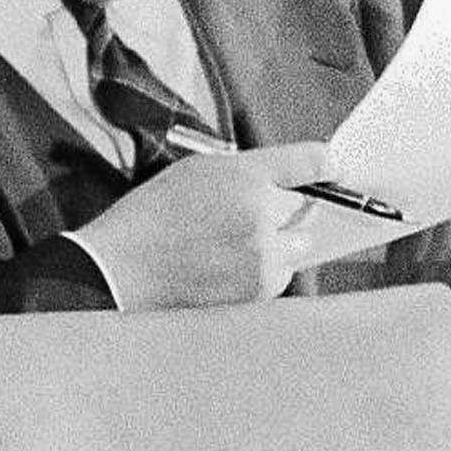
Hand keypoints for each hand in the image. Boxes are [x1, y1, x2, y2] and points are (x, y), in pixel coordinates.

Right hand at [73, 140, 340, 309]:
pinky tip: (224, 268)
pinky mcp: (259, 289)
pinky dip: (263, 273)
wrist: (119, 270)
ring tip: (228, 246)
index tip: (331, 168)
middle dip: (287, 212)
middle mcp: (261, 213)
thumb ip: (246, 172)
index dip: (324, 164)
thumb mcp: (195, 171)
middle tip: (252, 217)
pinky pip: (280, 276)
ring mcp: (263, 255)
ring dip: (277, 245)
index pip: (309, 161)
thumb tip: (285, 181)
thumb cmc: (152, 217)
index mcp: (245, 175)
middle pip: (305, 208)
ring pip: (296, 245)